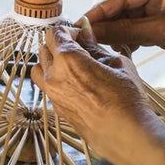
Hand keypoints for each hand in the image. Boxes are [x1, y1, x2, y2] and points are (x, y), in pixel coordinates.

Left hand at [31, 23, 157, 164]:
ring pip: (39, 69)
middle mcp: (53, 76)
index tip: (79, 33)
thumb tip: (85, 32)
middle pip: (43, 49)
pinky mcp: (56, 108)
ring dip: (50, 61)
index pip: (54, 33)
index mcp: (67, 59)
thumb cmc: (125, 99)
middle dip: (58, 43)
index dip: (67, 29)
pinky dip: (54, 78)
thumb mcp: (115, 62)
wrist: (125, 134)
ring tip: (72, 64)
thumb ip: (94, 46)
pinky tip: (75, 82)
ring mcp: (52, 94)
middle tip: (78, 47)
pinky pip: (46, 86)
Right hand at [85, 0, 164, 71]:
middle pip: (122, 6)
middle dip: (106, 22)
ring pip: (127, 18)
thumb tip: (96, 30)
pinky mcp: (162, 22)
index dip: (100, 11)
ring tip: (104, 46)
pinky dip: (128, 39)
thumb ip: (127, 30)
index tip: (82, 23)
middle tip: (87, 37)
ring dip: (116, 32)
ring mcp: (160, 6)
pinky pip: (137, 28)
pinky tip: (122, 49)